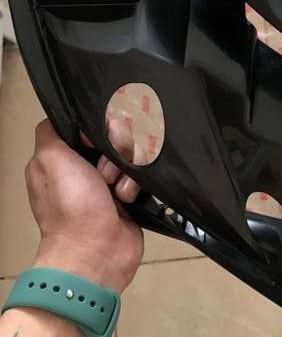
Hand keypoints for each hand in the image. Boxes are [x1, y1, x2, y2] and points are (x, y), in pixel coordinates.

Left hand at [26, 119, 143, 293]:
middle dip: (115, 149)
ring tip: (116, 190)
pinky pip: (142, 173)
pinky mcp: (129, 194)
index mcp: (62, 157)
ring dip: (126, 169)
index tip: (96, 138)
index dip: (97, 125)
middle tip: (104, 171)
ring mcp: (108, 181)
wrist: (95, 252)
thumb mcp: (49, 160)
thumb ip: (53, 131)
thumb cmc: (70, 205)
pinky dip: (135, 185)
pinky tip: (126, 199)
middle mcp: (84, 166)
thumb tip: (72, 118)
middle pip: (114, 135)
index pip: (88, 123)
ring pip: (131, 152)